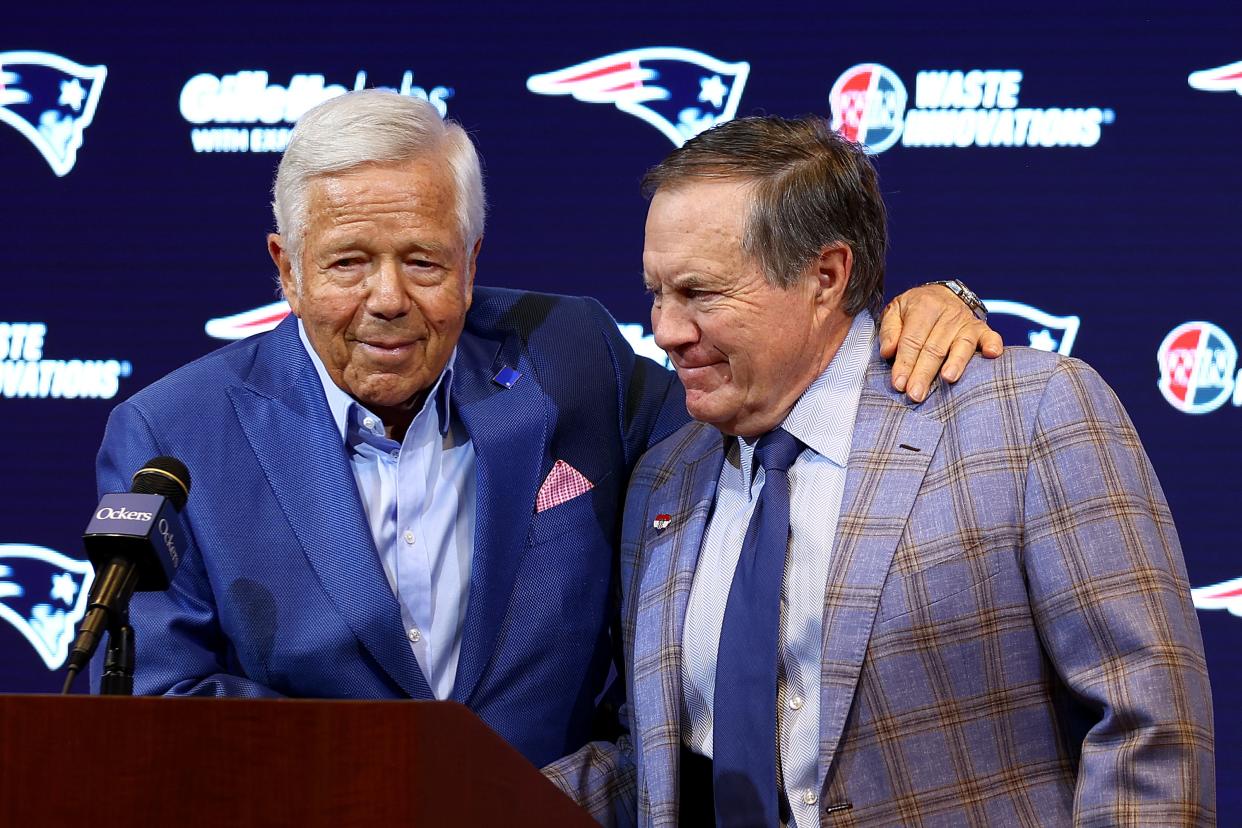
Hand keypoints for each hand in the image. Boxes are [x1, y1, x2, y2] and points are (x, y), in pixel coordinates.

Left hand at [878, 284, 1002, 401]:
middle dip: (924, 373)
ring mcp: (966, 321)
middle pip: (934, 348)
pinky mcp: (981, 328)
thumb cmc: (914, 309)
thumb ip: (889, 331)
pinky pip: (990, 336)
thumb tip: (888, 352)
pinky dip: (993, 344)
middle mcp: (947, 313)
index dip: (905, 363)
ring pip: (960, 345)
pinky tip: (992, 355)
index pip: (912, 340)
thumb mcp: (895, 311)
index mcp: (923, 307)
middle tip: (916, 394)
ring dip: (956, 363)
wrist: (940, 294)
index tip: (899, 384)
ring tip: (948, 379)